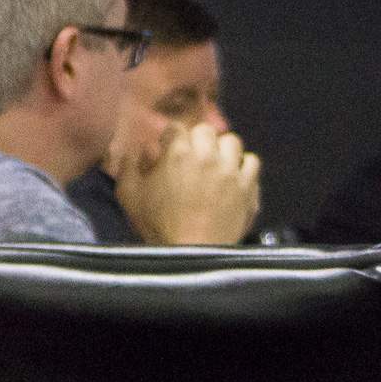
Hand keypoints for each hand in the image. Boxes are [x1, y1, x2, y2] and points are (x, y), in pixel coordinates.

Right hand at [111, 122, 261, 245]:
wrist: (193, 253)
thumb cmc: (158, 225)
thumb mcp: (129, 196)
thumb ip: (128, 168)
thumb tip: (135, 151)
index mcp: (178, 152)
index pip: (175, 128)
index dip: (169, 139)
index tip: (166, 151)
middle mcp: (208, 154)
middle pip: (205, 130)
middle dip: (196, 140)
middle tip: (190, 158)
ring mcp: (231, 169)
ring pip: (232, 141)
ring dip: (221, 150)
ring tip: (214, 164)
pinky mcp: (248, 186)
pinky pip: (252, 162)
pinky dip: (242, 166)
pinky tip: (233, 177)